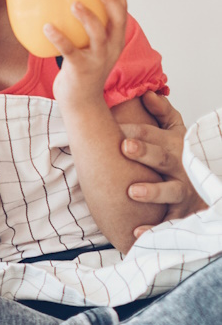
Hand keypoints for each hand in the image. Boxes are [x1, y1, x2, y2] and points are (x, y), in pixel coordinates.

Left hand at [49, 0, 126, 104]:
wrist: (81, 102)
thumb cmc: (81, 69)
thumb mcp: (89, 47)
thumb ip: (84, 29)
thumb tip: (64, 2)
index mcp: (115, 40)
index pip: (122, 12)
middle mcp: (111, 48)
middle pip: (117, 20)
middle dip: (111, 0)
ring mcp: (97, 60)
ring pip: (97, 35)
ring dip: (88, 17)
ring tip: (74, 3)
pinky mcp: (80, 70)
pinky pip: (69, 51)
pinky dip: (59, 38)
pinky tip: (47, 27)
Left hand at [122, 90, 204, 234]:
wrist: (209, 189)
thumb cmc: (184, 158)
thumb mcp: (178, 133)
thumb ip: (163, 114)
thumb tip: (147, 93)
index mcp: (174, 146)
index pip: (153, 135)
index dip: (135, 131)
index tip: (115, 128)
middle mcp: (180, 168)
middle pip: (163, 158)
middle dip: (145, 152)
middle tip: (125, 146)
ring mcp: (183, 192)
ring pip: (170, 192)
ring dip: (152, 191)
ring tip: (132, 191)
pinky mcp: (182, 215)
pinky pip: (168, 224)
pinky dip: (153, 229)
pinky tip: (136, 231)